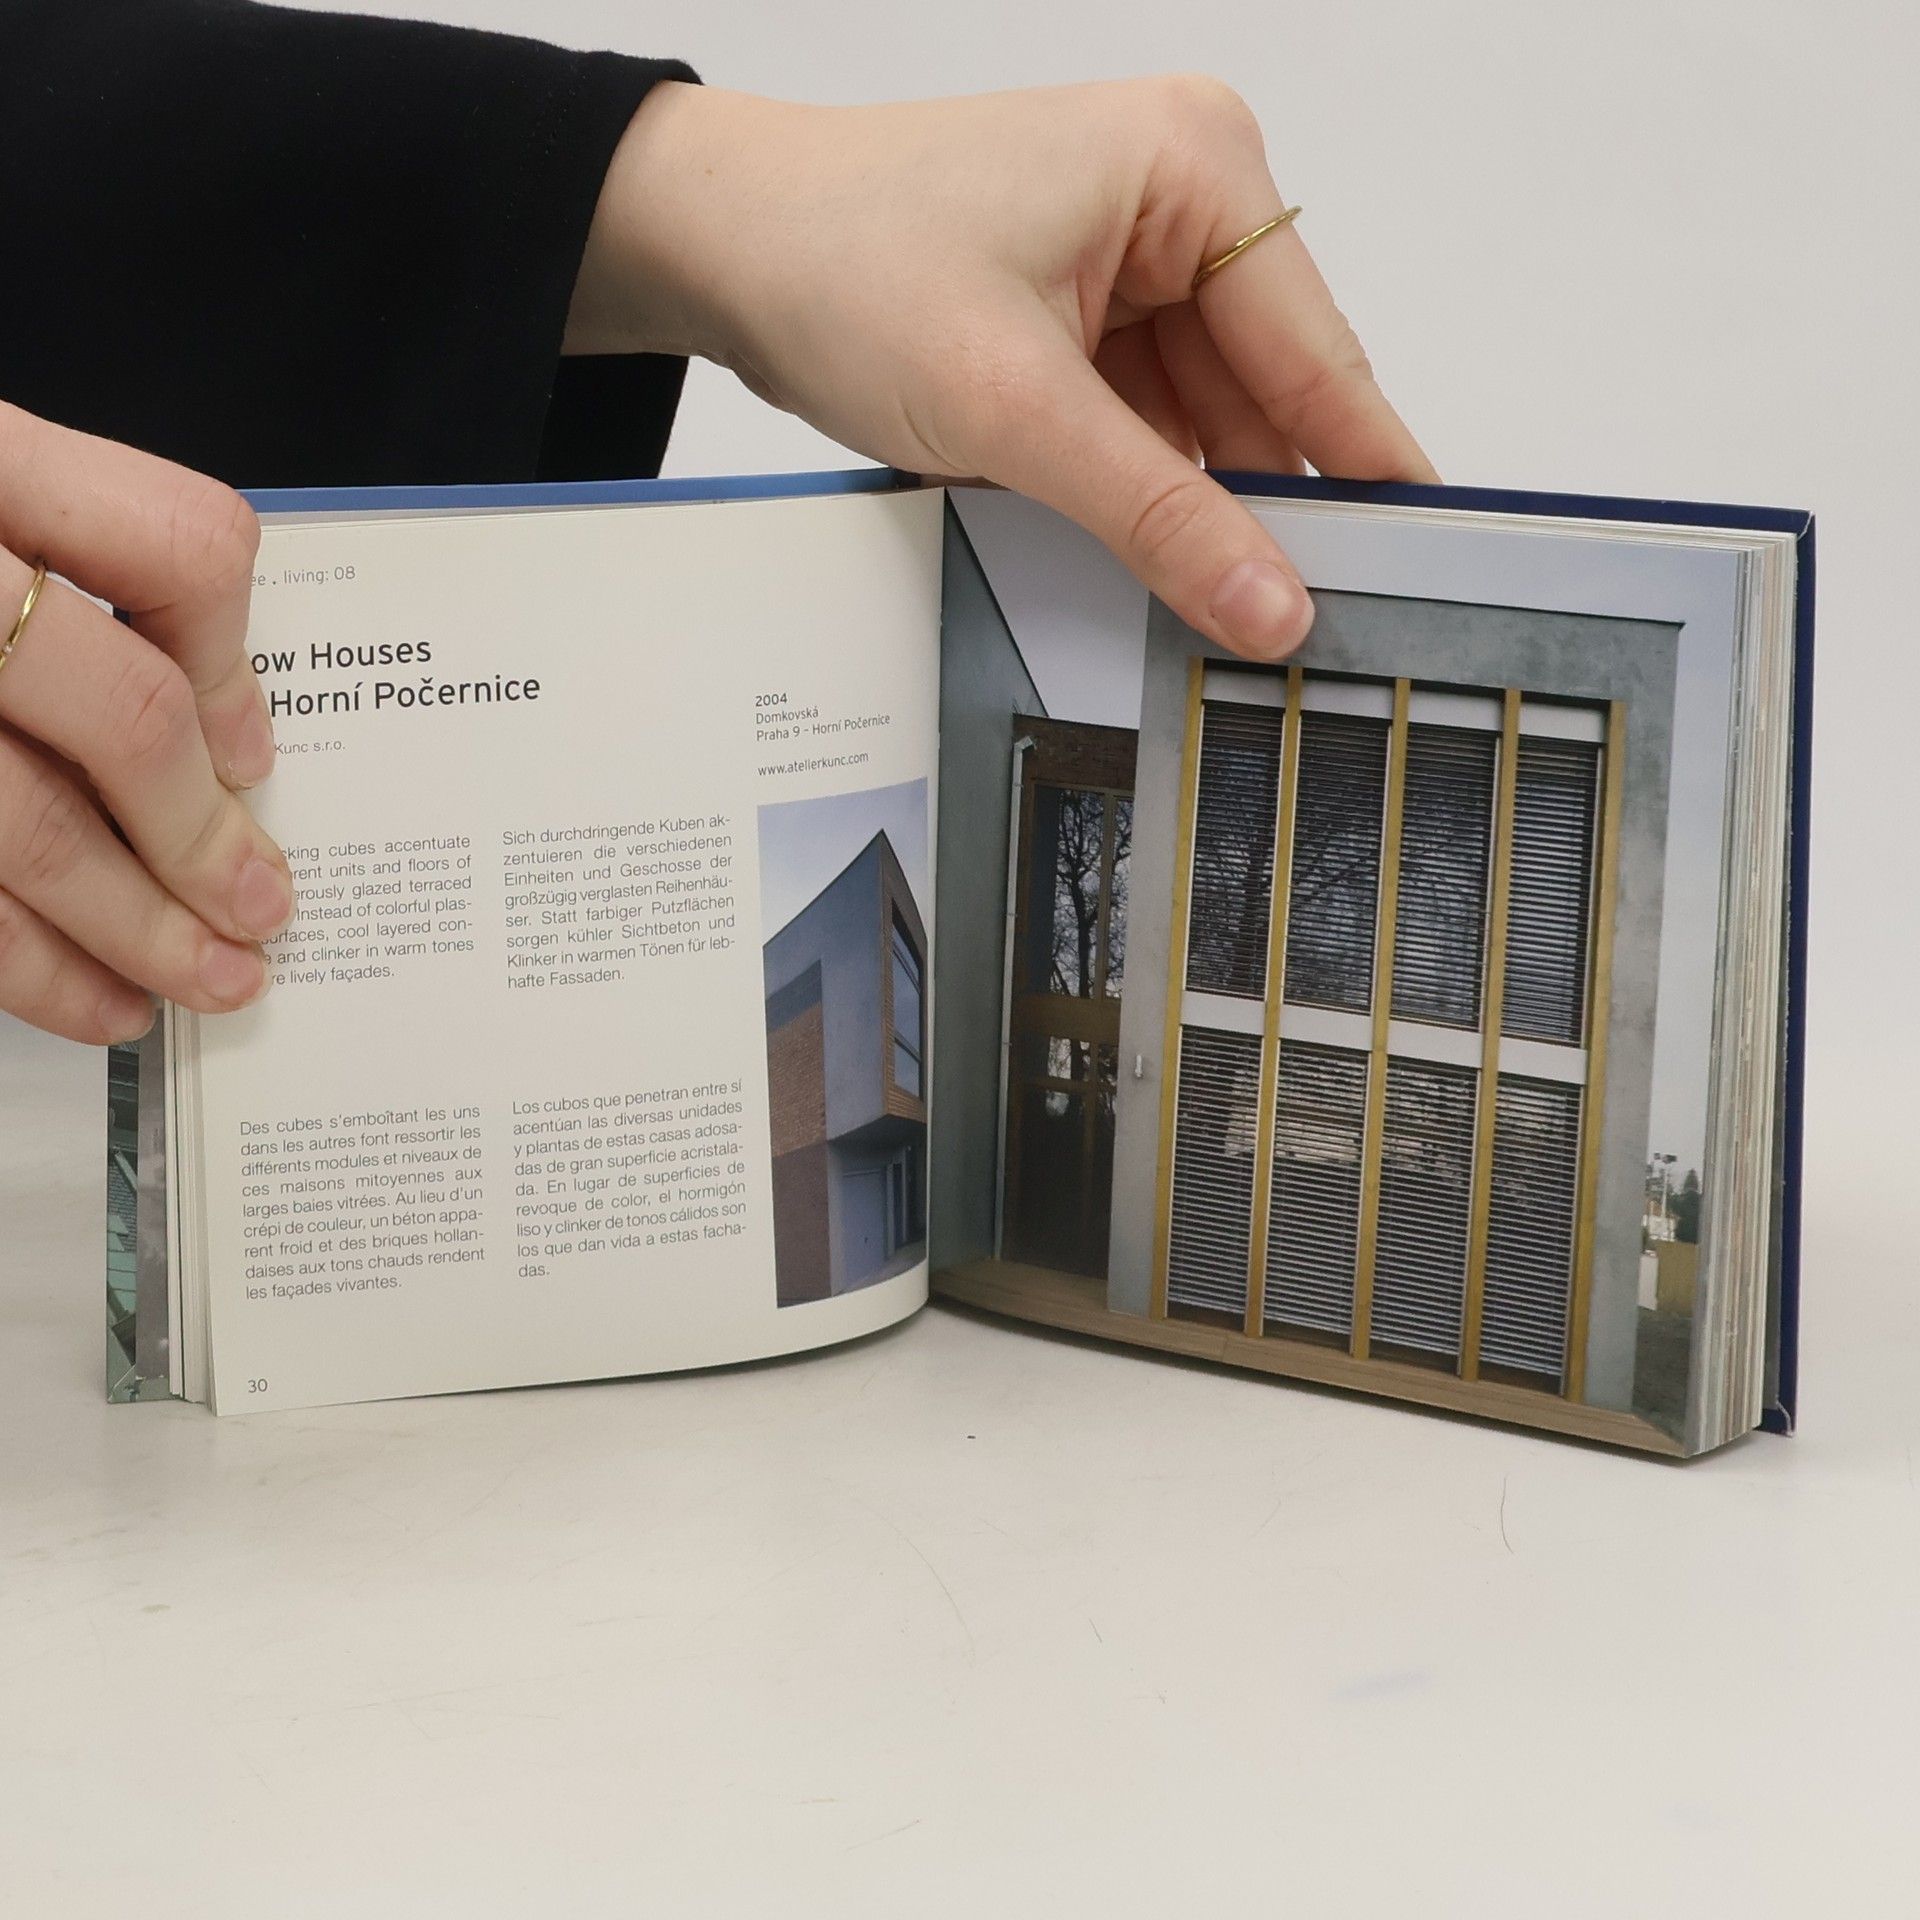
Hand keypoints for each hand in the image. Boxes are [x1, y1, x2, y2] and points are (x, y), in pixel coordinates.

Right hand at [0, 405, 290, 1043]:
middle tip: (260, 912)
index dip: (237, 666)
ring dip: (139, 931)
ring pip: (34, 834)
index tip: (250, 756)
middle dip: (207, 842)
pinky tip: (82, 996)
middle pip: (128, 719)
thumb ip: (74, 563)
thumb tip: (218, 727)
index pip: (178, 547)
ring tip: (202, 982)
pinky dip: (25, 967)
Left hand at [572, 76, 1436, 659]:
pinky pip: (1148, 420)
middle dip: (1267, 503)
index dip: (1361, 472)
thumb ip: (1156, 513)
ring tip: (1216, 604)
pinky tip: (1147, 552)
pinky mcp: (1085, 312)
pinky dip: (1141, 487)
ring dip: (1195, 504)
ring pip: (1207, 417)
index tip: (1417, 568)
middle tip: (1303, 626)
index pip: (1315, 348)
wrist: (719, 245)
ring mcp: (1133, 257)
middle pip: (1268, 388)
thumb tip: (1269, 601)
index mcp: (1195, 165)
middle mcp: (1181, 197)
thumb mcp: (1016, 408)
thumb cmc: (841, 261)